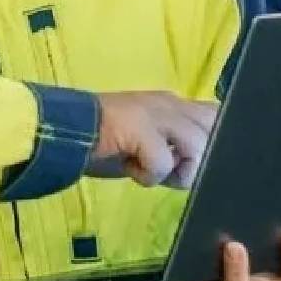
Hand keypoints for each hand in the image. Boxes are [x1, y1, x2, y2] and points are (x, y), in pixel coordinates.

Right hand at [90, 91, 216, 188]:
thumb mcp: (147, 142)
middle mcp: (171, 103)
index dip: (216, 139)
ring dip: (174, 171)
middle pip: (215, 129)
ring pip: (196, 147)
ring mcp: (157, 113)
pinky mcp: (141, 128)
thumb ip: (173, 148)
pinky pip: (163, 162)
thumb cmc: (104, 142)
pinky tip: (130, 168)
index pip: (216, 113)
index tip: (193, 160)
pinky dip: (148, 176)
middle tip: (169, 170)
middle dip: (199, 159)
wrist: (64, 131)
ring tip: (147, 169)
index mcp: (173, 104)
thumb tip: (198, 166)